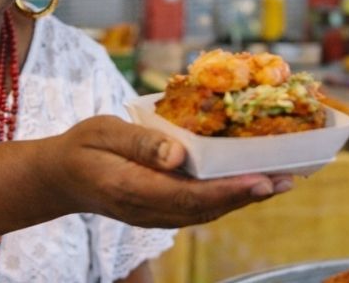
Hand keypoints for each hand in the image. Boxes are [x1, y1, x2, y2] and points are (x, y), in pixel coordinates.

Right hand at [42, 115, 293, 227]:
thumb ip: (139, 142)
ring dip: (245, 198)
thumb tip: (178, 153)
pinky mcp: (161, 211)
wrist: (62, 179)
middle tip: (287, 178)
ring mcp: (155, 216)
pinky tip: (251, 183)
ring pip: (207, 211)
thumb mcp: (102, 132)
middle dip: (249, 195)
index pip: (187, 195)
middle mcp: (148, 210)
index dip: (227, 190)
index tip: (260, 180)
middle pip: (206, 208)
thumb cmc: (82, 147)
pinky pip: (200, 207)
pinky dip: (229, 196)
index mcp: (131, 189)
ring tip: (281, 181)